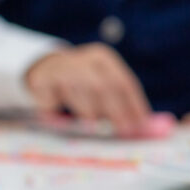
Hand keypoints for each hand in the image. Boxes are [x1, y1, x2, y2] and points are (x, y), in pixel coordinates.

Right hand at [25, 43, 150, 135]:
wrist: (45, 68)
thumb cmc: (83, 83)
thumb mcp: (103, 86)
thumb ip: (123, 104)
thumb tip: (147, 127)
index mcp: (103, 59)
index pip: (124, 82)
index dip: (134, 103)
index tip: (141, 123)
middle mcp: (84, 59)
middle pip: (104, 86)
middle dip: (116, 111)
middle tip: (123, 130)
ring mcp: (62, 68)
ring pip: (80, 93)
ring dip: (89, 112)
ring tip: (96, 128)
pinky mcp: (41, 80)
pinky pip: (53, 101)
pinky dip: (59, 115)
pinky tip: (60, 122)